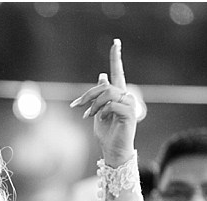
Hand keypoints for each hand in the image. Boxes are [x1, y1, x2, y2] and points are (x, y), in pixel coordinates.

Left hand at [70, 38, 136, 166]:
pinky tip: (100, 119)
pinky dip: (102, 111)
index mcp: (119, 95)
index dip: (116, 58)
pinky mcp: (129, 114)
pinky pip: (112, 104)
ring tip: (88, 116)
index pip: (118, 73)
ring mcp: (130, 105)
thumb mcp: (98, 112)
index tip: (115, 43)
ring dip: (94, 104)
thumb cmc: (107, 134)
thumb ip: (100, 95)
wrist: (113, 151)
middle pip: (105, 86)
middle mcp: (126, 97)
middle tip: (76, 105)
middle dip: (88, 95)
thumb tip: (102, 76)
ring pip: (108, 93)